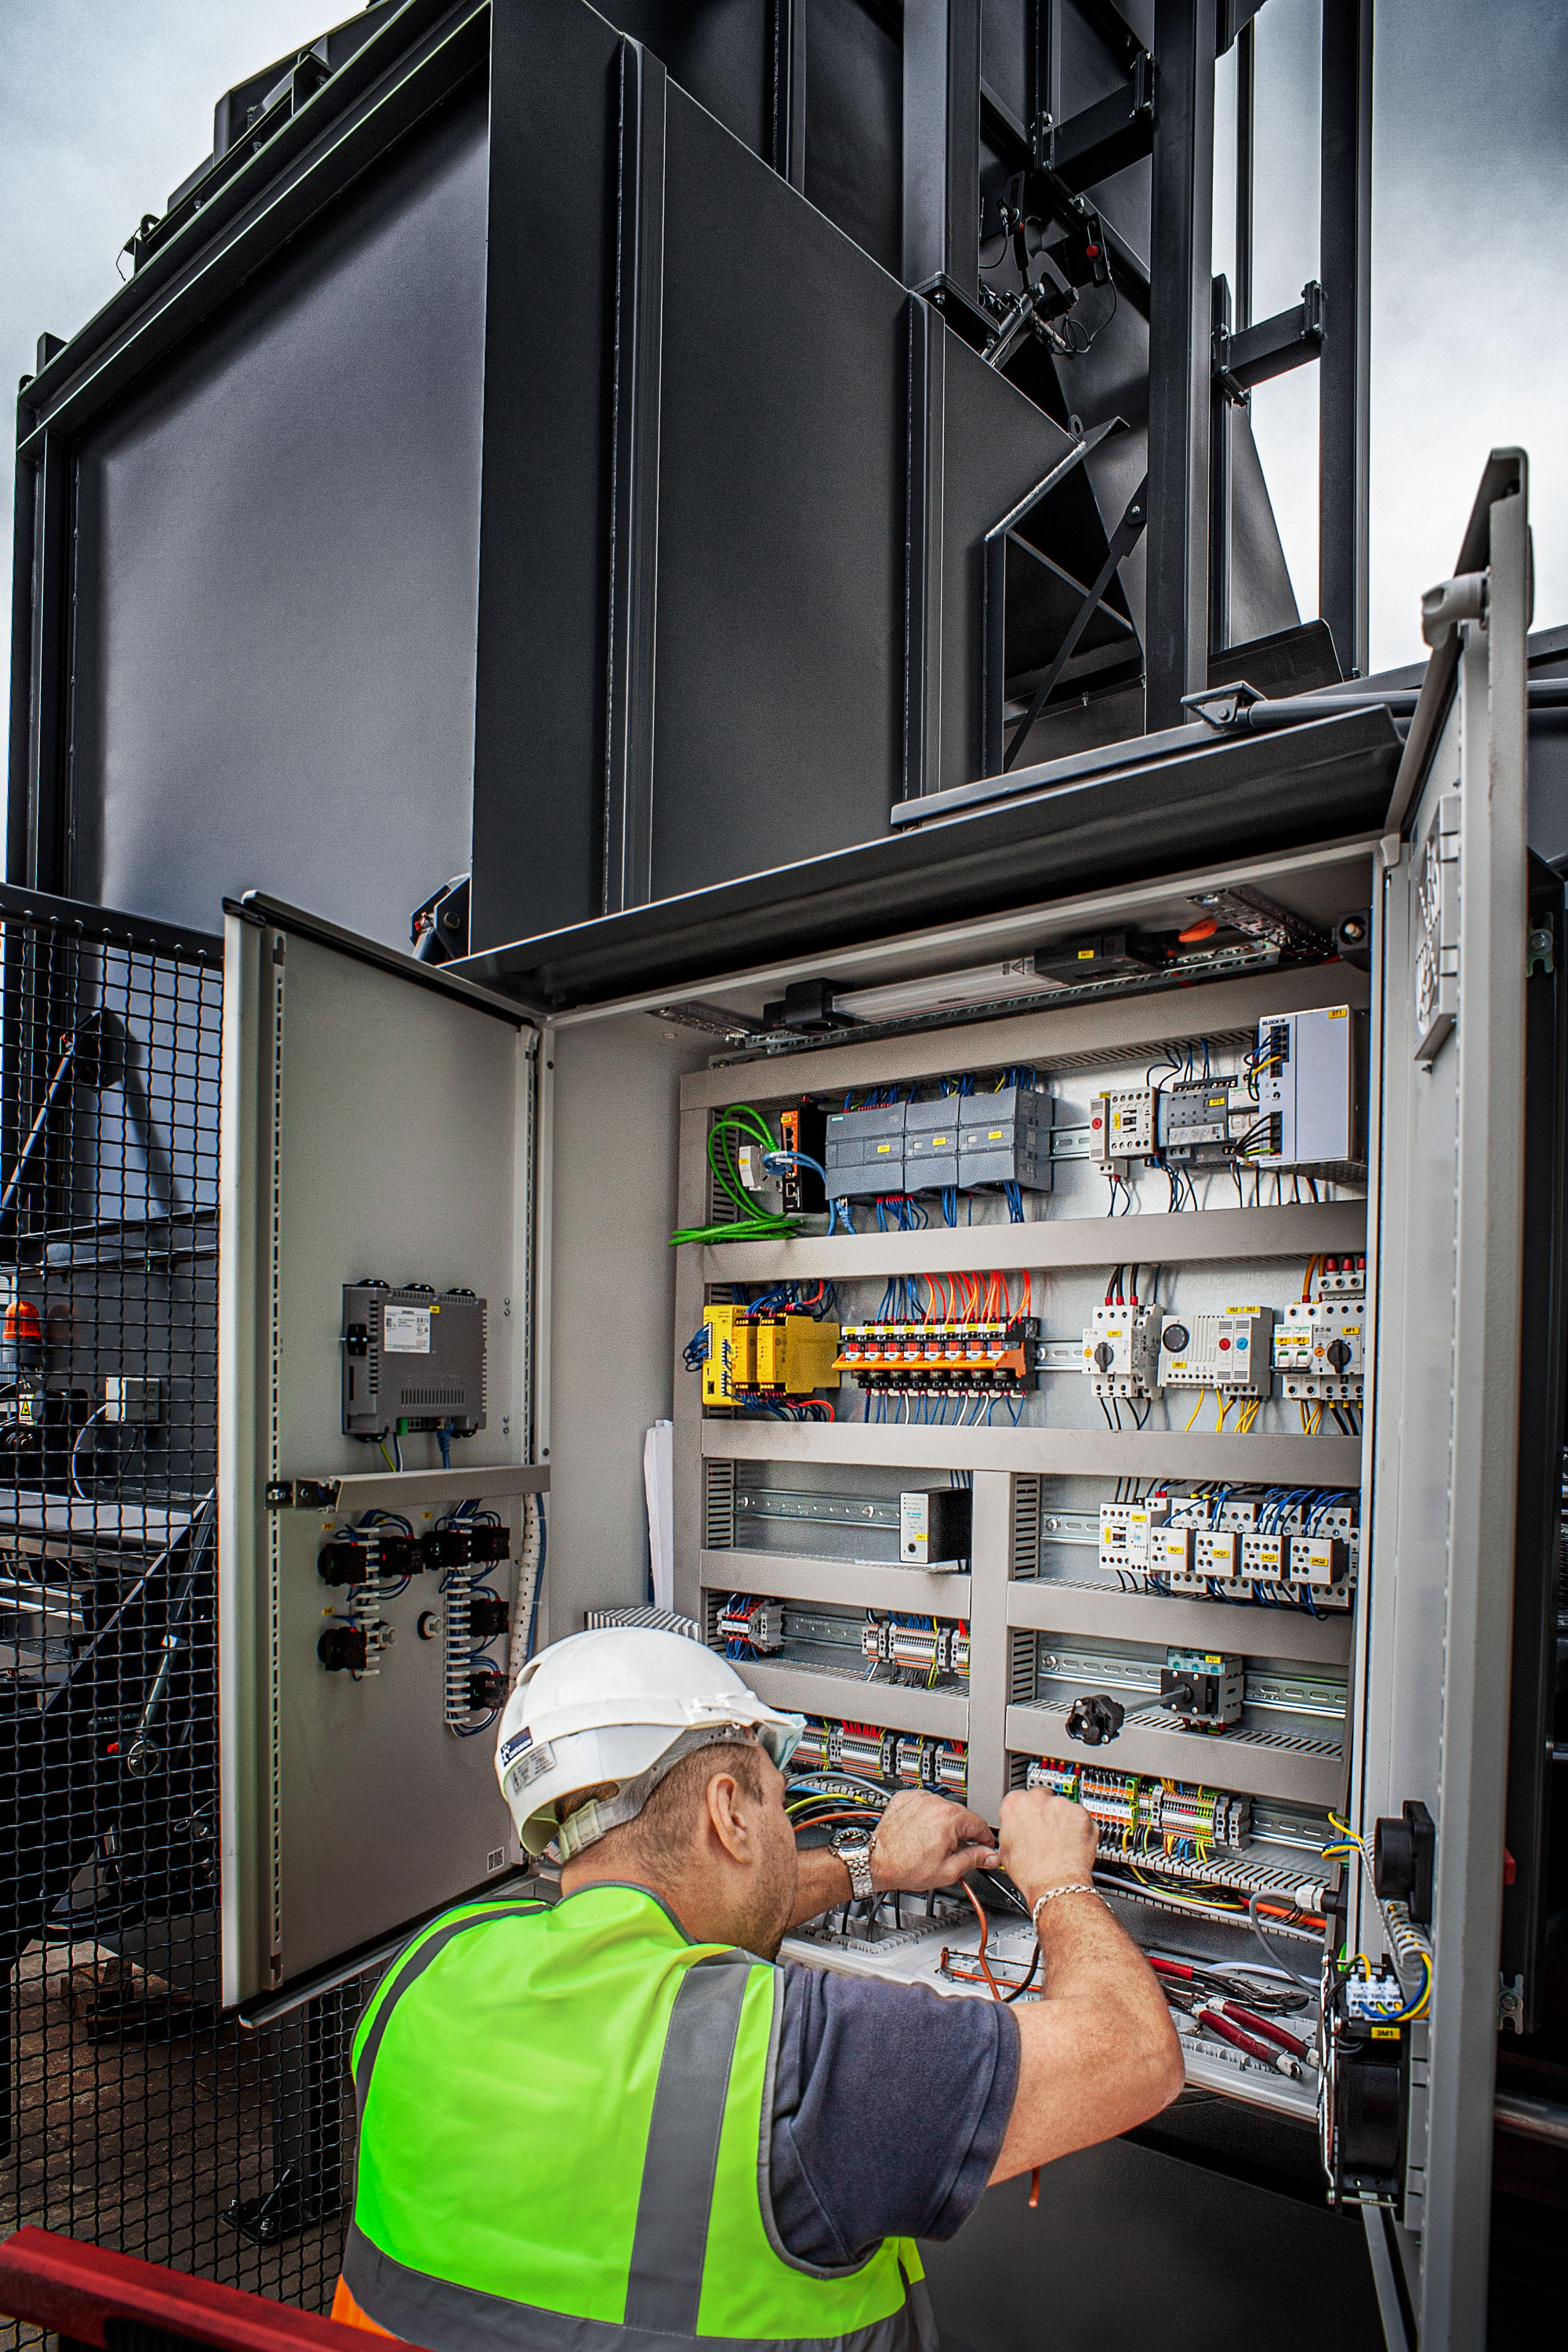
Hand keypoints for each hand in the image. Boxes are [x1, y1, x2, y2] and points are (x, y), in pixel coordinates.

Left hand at [870, 1790, 1000, 1892]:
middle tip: (957, 1851)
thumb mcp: (948, 1871)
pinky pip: (924, 1804)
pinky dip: (927, 1815)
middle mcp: (935, 1803)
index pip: (980, 1824)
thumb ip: (974, 1859)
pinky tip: (922, 1831)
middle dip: (963, 1833)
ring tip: (934, 1843)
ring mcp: (919, 1798)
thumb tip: (990, 1856)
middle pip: (962, 1815)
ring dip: (944, 1823)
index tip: (984, 1847)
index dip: (985, 1840)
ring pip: (943, 1808)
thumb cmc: (906, 1867)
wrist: (876, 1862)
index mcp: (949, 1818)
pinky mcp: (905, 1798)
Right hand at [997, 1787, 1097, 1908]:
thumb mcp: (1005, 1848)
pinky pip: (1081, 1817)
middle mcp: (1038, 1798)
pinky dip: (1079, 1827)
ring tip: (1061, 1842)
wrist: (1054, 1884)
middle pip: (1042, 1798)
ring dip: (1063, 1820)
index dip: (1025, 1813)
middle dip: (1045, 1812)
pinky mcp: (1081, 1813)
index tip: (1029, 1821)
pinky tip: (1073, 1843)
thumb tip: (1015, 1828)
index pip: (1019, 1798)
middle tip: (1047, 1833)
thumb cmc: (1030, 1872)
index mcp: (1015, 1804)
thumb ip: (1010, 1828)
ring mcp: (1061, 1804)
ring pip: (1063, 1807)